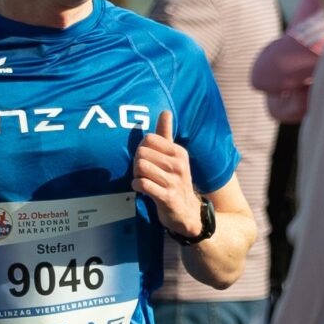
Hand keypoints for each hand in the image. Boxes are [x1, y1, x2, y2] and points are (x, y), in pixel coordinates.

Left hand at [132, 111, 200, 233]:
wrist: (187, 212)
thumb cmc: (175, 180)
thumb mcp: (174, 156)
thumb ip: (166, 134)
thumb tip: (165, 111)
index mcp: (178, 152)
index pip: (148, 139)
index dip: (141, 149)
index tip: (146, 159)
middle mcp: (179, 165)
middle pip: (142, 153)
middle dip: (136, 163)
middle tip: (142, 172)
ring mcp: (174, 182)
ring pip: (141, 168)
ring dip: (136, 175)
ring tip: (143, 179)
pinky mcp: (167, 197)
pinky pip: (144, 184)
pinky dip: (137, 185)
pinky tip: (141, 188)